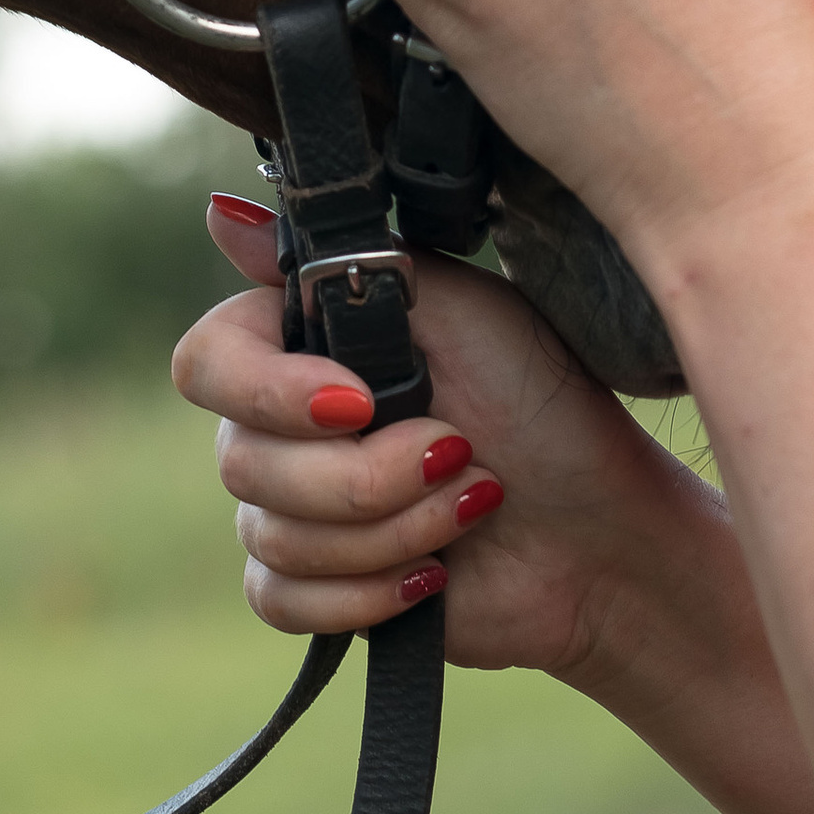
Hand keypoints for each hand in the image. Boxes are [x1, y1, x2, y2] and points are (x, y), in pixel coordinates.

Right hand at [176, 195, 728, 676]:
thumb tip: (220, 211)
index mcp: (309, 344)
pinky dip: (366, 593)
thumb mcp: (464, 311)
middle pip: (240, 460)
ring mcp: (296, 510)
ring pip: (273, 536)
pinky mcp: (317, 590)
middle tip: (458, 452)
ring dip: (391, 530)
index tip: (359, 402)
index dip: (270, 391)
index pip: (208, 361)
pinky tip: (435, 575)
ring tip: (470, 506)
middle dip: (366, 476)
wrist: (605, 539)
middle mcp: (286, 424)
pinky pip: (280, 601)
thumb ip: (350, 263)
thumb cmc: (545, 408)